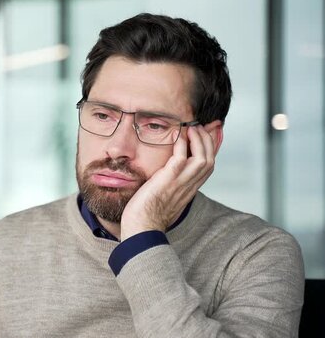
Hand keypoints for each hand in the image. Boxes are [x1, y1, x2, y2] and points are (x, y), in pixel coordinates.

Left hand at [119, 124, 216, 240]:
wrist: (142, 227)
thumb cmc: (148, 213)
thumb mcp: (165, 196)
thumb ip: (170, 184)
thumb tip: (165, 174)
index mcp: (190, 189)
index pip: (208, 166)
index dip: (210, 149)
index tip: (206, 135)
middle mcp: (190, 186)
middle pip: (210, 160)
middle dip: (208, 141)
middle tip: (198, 127)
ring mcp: (181, 182)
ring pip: (203, 158)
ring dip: (199, 140)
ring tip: (191, 128)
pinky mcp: (169, 179)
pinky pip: (181, 158)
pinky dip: (181, 144)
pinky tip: (177, 135)